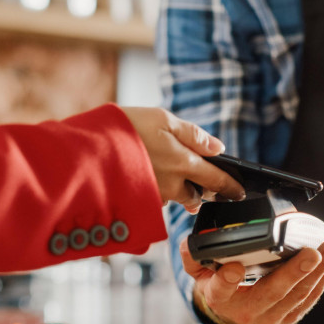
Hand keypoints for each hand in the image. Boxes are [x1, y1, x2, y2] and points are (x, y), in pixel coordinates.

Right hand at [121, 107, 244, 212]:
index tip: (239, 192)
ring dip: (178, 192)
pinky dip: (155, 192)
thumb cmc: (123, 129)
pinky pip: (154, 201)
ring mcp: (153, 198)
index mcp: (183, 163)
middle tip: (204, 187)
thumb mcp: (161, 119)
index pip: (216, 180)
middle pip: (196, 196)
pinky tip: (145, 178)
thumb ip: (193, 134)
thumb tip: (219, 147)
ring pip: (173, 198)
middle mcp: (172, 186)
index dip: (230, 186)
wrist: (83, 152)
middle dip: (202, 193)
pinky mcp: (137, 204)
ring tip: (171, 180)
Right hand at [181, 239, 323, 323]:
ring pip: (297, 296)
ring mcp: (271, 317)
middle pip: (272, 292)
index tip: (234, 267)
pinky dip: (323, 278)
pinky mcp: (289, 316)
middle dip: (294, 272)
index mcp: (220, 298)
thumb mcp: (199, 273)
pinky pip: (309, 298)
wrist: (232, 316)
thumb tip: (190, 243)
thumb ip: (193, 256)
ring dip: (317, 272)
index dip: (227, 279)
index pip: (221, 289)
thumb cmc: (219, 287)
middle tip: (311, 253)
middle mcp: (247, 311)